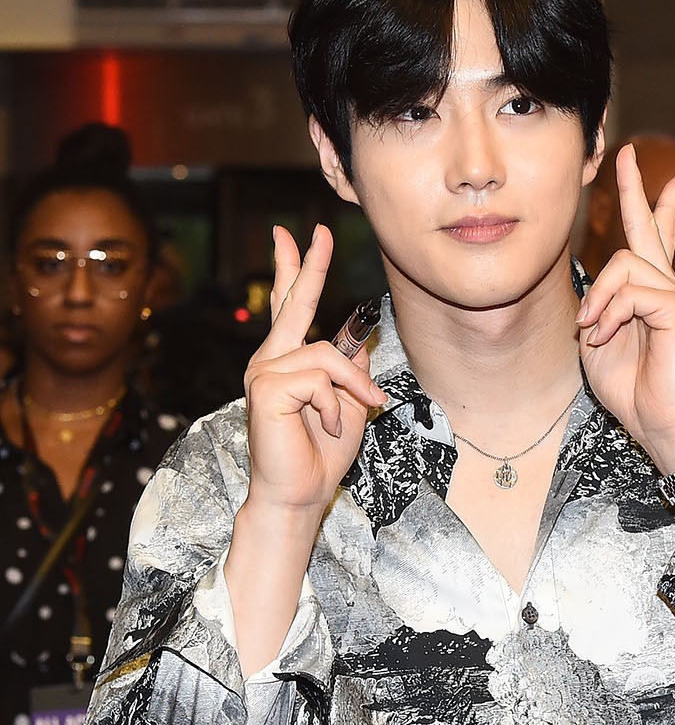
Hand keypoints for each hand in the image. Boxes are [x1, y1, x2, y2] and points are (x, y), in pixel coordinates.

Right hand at [243, 225, 386, 512]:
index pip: (289, 306)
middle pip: (294, 302)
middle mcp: (270, 359)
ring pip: (327, 354)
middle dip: (311, 266)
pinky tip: (323, 426)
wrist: (301, 493)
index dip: (295, 269)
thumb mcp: (348, 404)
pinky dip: (333, 404)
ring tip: (351, 414)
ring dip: (352, 386)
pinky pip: (319, 377)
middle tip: (321, 231)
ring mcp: (264, 371)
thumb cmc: (321, 454)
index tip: (301, 236)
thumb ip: (350, 367)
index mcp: (287, 360)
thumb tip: (360, 334)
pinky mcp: (267, 387)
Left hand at [576, 145, 674, 460]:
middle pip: (647, 227)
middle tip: (626, 153)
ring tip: (592, 331)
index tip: (634, 168)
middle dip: (633, 188)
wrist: (659, 420)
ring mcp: (673, 294)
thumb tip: (593, 287)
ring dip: (598, 299)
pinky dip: (610, 314)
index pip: (647, 240)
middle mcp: (663, 286)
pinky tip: (605, 336)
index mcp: (645, 293)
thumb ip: (596, 307)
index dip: (642, 204)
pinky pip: (632, 292)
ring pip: (624, 263)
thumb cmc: (631, 388)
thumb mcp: (597, 341)